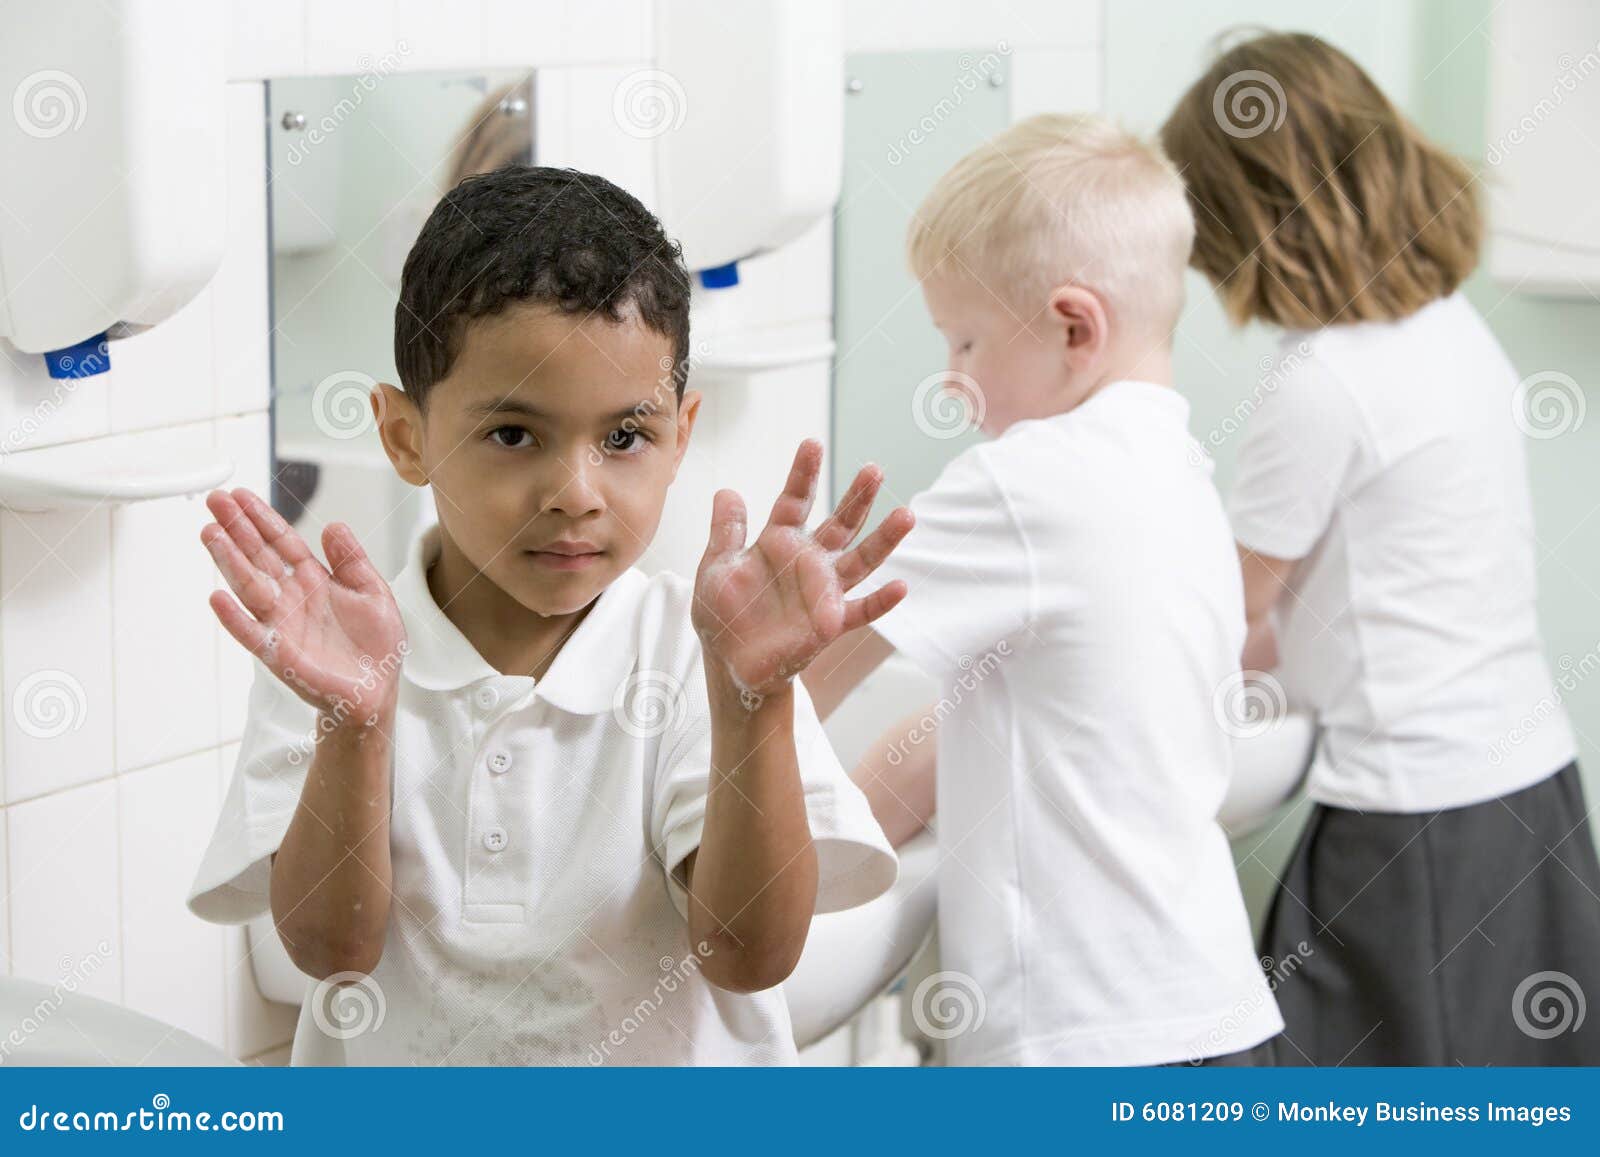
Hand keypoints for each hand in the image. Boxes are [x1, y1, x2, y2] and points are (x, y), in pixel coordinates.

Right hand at [200, 487, 406, 717]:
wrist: (377, 690)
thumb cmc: (375, 644)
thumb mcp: (373, 591)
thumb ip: (352, 560)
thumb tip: (333, 525)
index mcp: (313, 579)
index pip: (281, 542)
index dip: (262, 519)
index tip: (239, 496)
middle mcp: (292, 597)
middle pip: (259, 557)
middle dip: (237, 529)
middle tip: (215, 501)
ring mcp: (282, 624)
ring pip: (250, 587)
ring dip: (228, 562)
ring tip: (210, 534)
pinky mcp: (280, 654)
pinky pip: (252, 634)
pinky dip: (235, 618)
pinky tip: (218, 598)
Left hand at [692, 439, 914, 700]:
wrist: (730, 661)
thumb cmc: (723, 612)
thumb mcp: (717, 567)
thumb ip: (726, 532)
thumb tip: (727, 490)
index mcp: (779, 541)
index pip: (795, 500)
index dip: (803, 474)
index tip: (812, 443)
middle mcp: (808, 561)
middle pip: (840, 523)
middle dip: (857, 497)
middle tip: (874, 470)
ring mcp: (823, 591)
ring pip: (861, 560)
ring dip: (883, 540)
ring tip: (906, 516)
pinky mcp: (830, 623)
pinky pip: (861, 610)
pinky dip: (882, 602)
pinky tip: (901, 587)